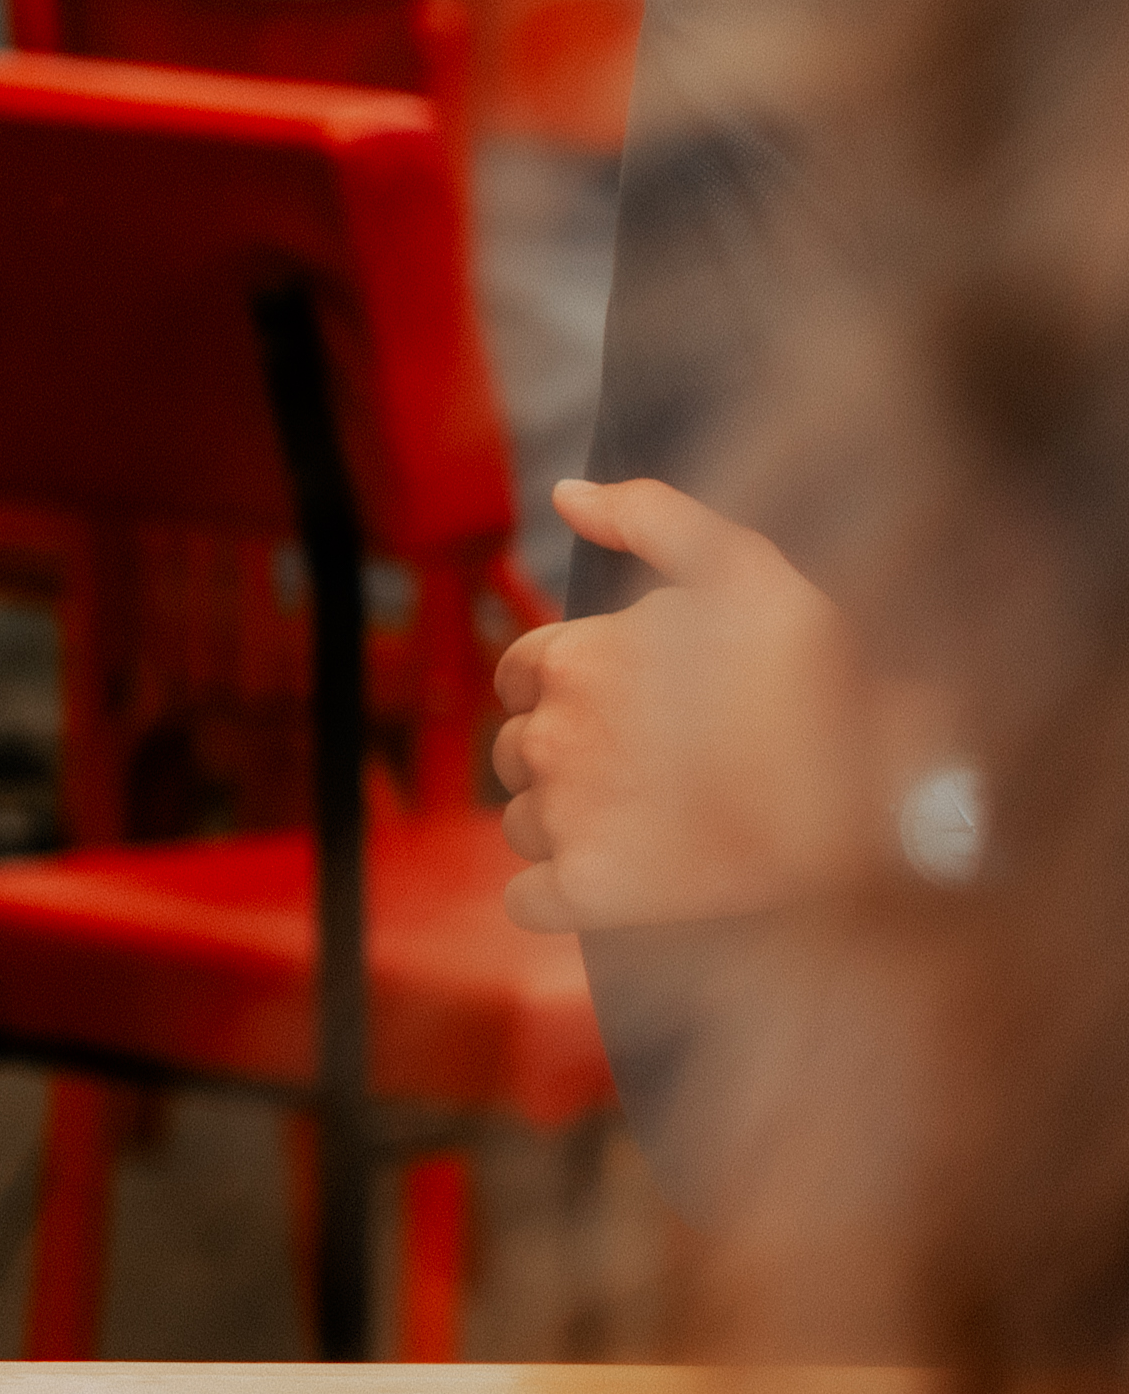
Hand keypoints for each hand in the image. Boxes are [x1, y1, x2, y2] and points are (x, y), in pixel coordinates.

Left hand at [495, 478, 879, 934]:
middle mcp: (549, 736)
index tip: (633, 713)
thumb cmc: (816, 684)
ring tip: (656, 826)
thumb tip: (565, 493)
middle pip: (515, 752)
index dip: (567, 693)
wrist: (878, 802)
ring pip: (522, 824)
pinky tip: (624, 884)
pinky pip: (528, 901)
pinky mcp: (587, 892)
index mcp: (570, 659)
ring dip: (568, 826)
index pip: (519, 676)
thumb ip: (654, 519)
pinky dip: (562, 894)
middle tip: (658, 773)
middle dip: (569, 759)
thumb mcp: (749, 573)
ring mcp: (564, 818)